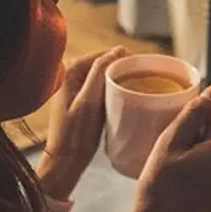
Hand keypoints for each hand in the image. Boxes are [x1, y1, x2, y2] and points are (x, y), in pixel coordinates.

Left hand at [36, 47, 129, 200]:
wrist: (66, 161)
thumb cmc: (76, 135)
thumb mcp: (89, 101)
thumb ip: (100, 72)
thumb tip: (118, 50)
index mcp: (69, 70)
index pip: (103, 55)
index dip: (124, 60)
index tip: (144, 71)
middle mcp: (69, 73)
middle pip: (104, 64)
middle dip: (122, 70)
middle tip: (142, 81)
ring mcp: (74, 86)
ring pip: (103, 75)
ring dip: (119, 80)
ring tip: (136, 89)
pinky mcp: (79, 98)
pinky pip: (100, 87)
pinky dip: (112, 90)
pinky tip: (123, 98)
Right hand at [126, 84, 210, 211]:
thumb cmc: (159, 183)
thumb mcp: (171, 141)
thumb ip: (195, 112)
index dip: (189, 127)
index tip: (174, 143)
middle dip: (196, 141)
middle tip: (173, 158)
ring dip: (199, 156)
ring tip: (177, 171)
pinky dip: (203, 172)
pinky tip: (184, 182)